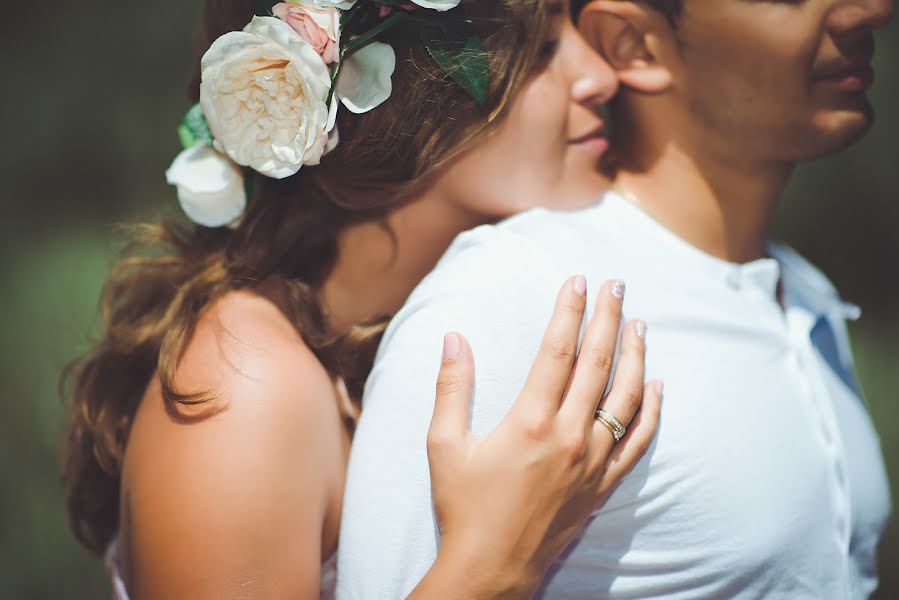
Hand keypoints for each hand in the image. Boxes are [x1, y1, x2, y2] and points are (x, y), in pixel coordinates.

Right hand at [426, 276, 661, 597]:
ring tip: (640, 324)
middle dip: (609, 320)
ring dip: (634, 357)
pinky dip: (650, 411)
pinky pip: (636, 442)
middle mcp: (568, 437)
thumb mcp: (444, 445)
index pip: (558, 352)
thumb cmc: (463, 507)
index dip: (569, 312)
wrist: (492, 569)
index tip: (578, 281)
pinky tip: (655, 386)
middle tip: (618, 285)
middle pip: (598, 365)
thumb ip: (452, 388)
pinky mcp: (601, 485)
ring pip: (624, 398)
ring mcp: (591, 462)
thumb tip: (454, 338)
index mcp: (530, 422)